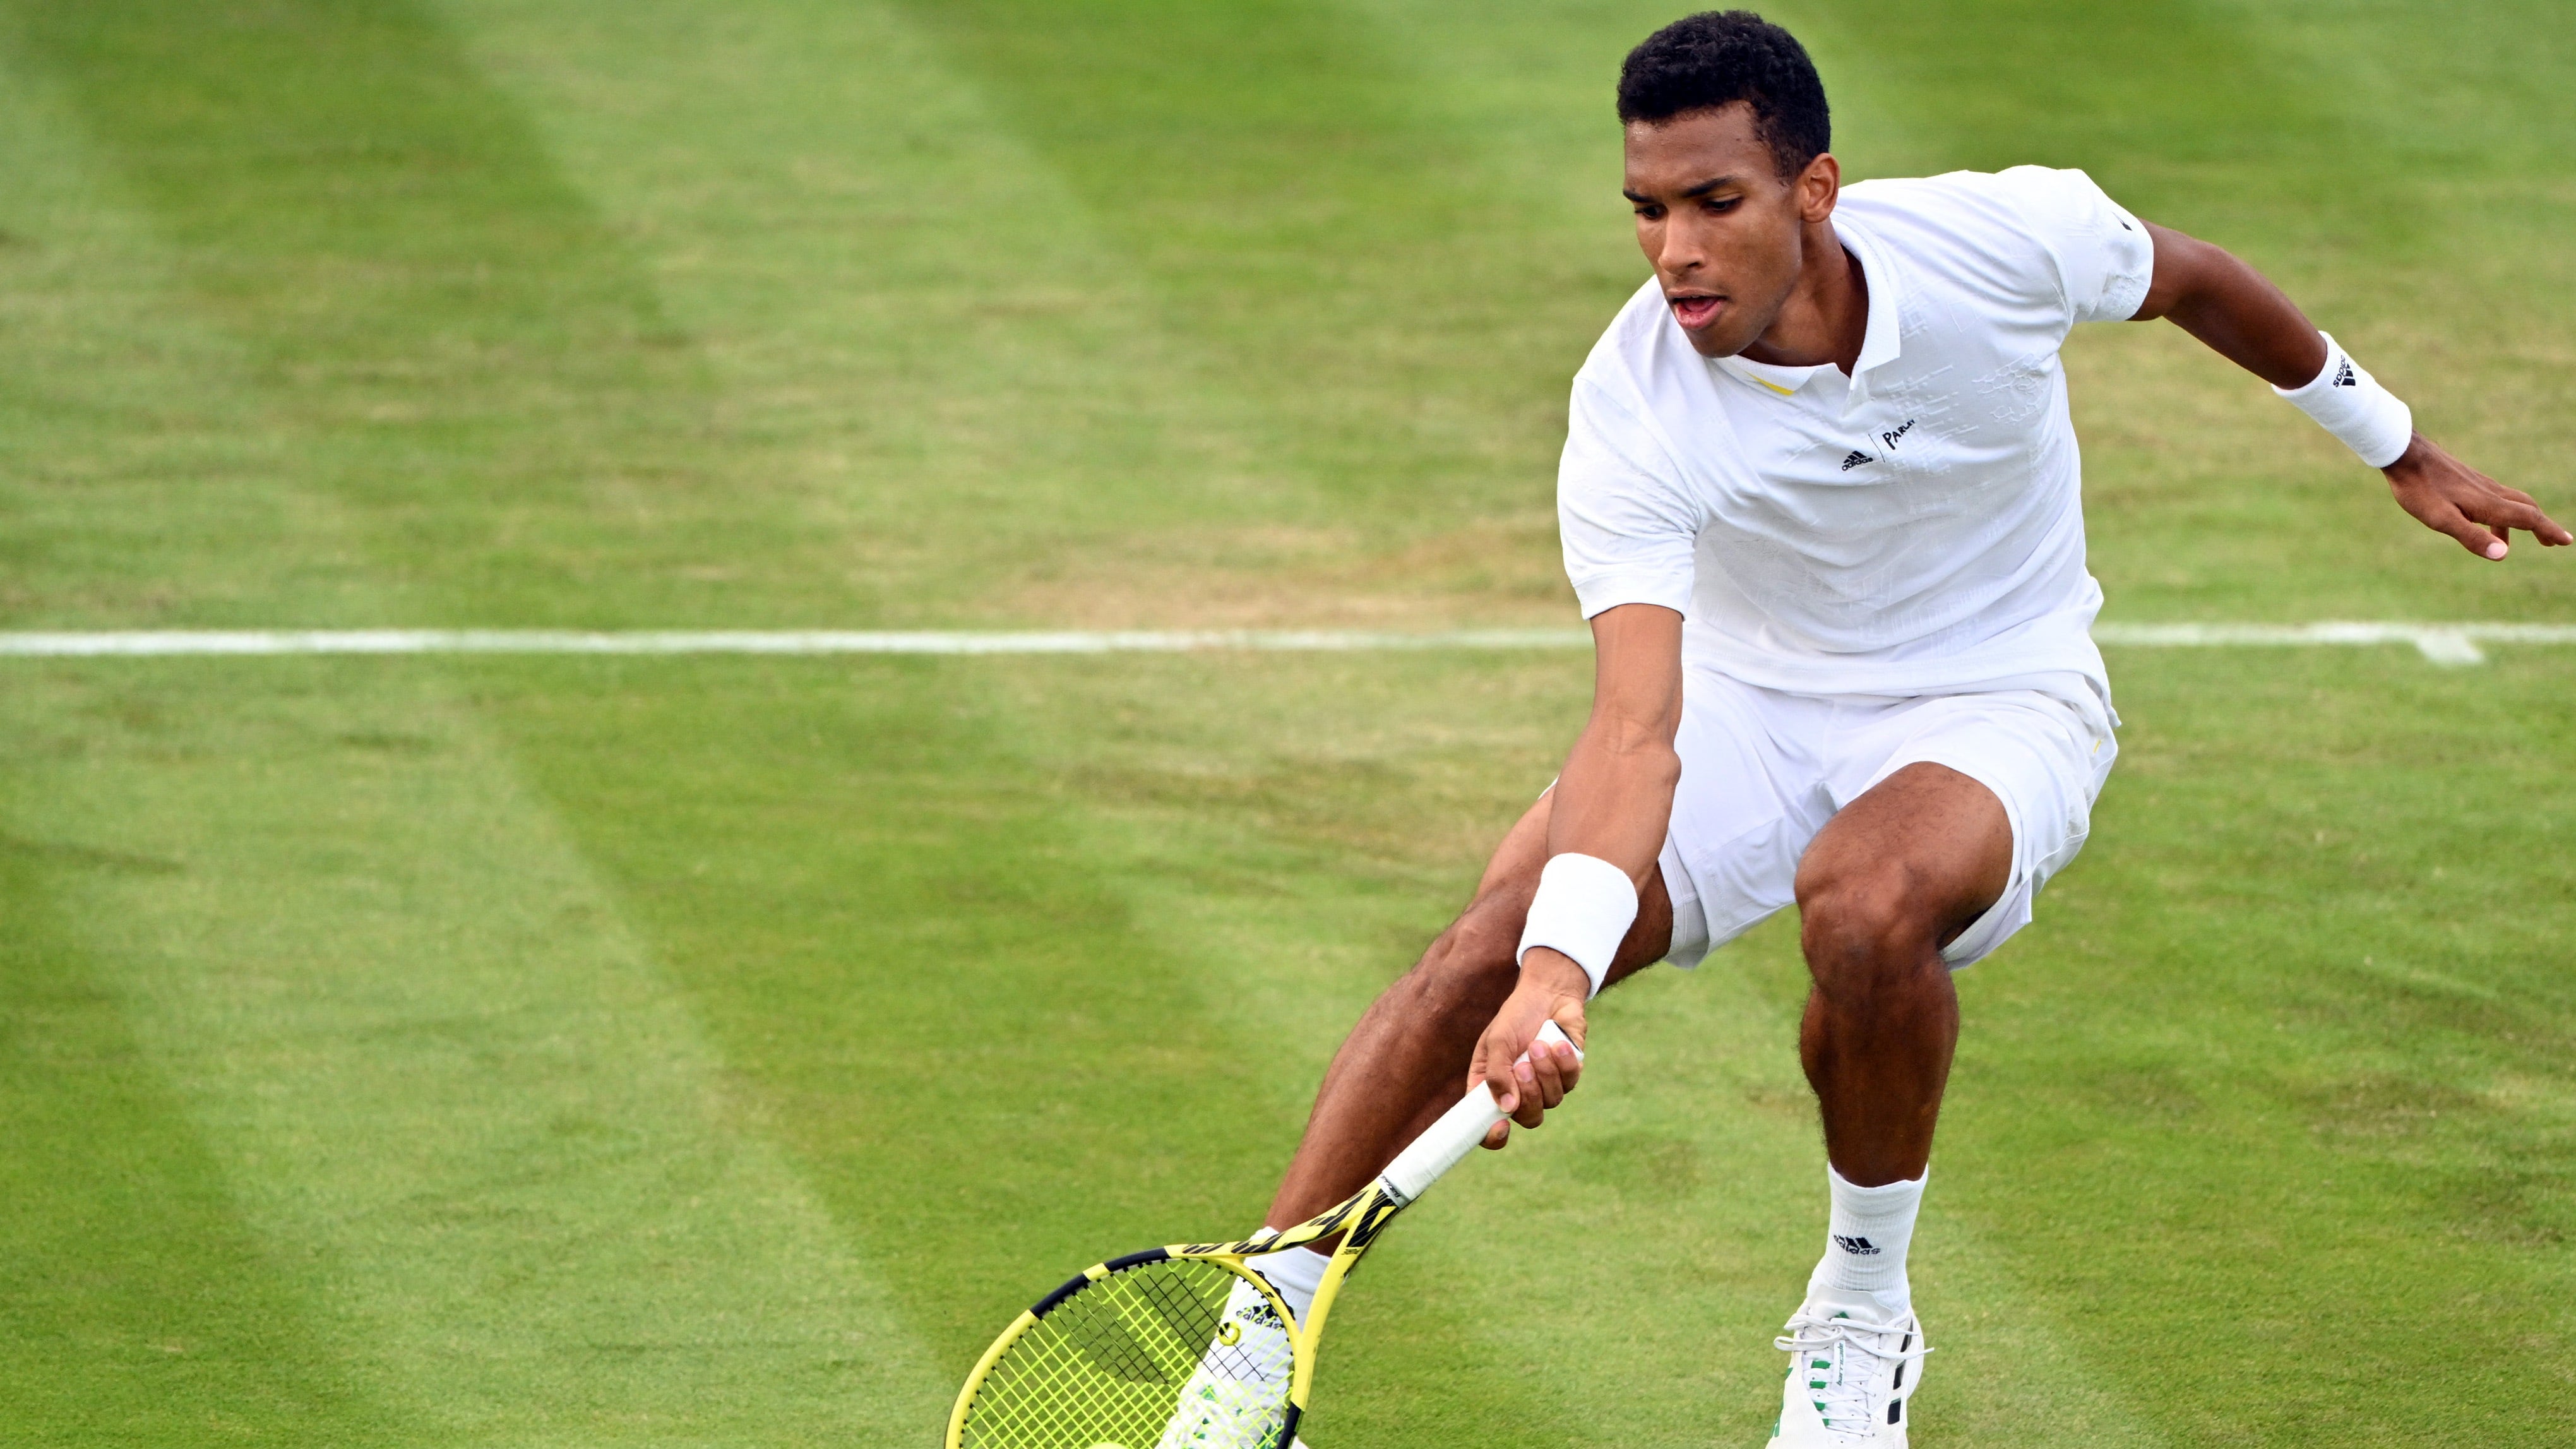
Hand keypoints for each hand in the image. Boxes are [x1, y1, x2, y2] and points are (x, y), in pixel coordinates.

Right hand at [1468, 949, 1588, 1149]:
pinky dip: (1562, 1062)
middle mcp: (1520, 1092)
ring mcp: (1547, 1086)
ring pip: (1551, 1100)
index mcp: (1493, 1087)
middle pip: (1529, 1118)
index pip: (1489, 1125)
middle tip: (1523, 1067)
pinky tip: (1556, 1042)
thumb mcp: (1497, 1041)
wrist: (1547, 994)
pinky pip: (1570, 1081)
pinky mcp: (1568, 1075)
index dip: (1493, 1136)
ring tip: (1537, 1045)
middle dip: (1529, 1094)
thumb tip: (1507, 1107)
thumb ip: (1497, 1074)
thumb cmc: (1516, 1017)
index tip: (1500, 1127)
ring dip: (1545, 1072)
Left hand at [2384, 434, 2570, 558]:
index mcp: (2488, 504)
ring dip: (2518, 521)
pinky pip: (2493, 497)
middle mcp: (2490, 491)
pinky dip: (2498, 512)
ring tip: (2506, 542)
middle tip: (2552, 542)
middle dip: (2541, 526)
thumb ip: (2471, 537)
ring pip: (2509, 502)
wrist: (2404, 454)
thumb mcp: (2440, 520)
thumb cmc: (2419, 489)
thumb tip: (2504, 555)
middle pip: (2526, 508)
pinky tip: (2479, 521)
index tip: (2567, 542)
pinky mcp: (2466, 480)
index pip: (2528, 519)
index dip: (2549, 531)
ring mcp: (2479, 484)